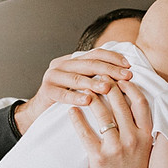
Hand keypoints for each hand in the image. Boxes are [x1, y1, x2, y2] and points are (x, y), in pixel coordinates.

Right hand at [15, 48, 132, 133]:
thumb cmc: (68, 101)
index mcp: (72, 60)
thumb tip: (126, 73)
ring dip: (94, 83)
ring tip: (108, 88)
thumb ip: (97, 77)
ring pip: (77, 78)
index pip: (95, 53)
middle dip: (110, 70)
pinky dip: (76, 97)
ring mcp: (52, 76)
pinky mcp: (46, 91)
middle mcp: (61, 65)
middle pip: (89, 64)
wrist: (39, 114)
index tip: (129, 66)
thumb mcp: (83, 85)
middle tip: (126, 76)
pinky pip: (63, 94)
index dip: (113, 58)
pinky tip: (88, 101)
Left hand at [70, 80, 152, 167]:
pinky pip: (86, 133)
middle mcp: (133, 139)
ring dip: (92, 98)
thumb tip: (131, 103)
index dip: (131, 87)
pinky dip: (77, 119)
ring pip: (103, 114)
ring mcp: (116, 148)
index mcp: (145, 135)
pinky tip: (71, 110)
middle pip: (120, 104)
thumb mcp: (144, 147)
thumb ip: (140, 127)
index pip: (141, 103)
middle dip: (108, 86)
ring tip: (84, 88)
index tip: (121, 78)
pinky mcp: (100, 157)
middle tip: (98, 77)